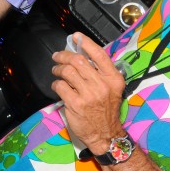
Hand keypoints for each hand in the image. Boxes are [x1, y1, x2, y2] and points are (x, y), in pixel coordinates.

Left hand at [50, 32, 125, 152]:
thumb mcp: (112, 89)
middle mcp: (102, 85)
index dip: (86, 42)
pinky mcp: (76, 104)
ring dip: (58, 69)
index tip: (76, 36)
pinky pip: (60, 86)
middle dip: (64, 56)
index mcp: (113, 79)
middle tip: (57, 57)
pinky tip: (57, 86)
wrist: (106, 134)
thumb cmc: (107, 110)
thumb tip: (82, 55)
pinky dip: (56, 84)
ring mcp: (88, 95)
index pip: (99, 54)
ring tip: (56, 71)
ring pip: (67, 72)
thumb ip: (101, 73)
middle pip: (78, 61)